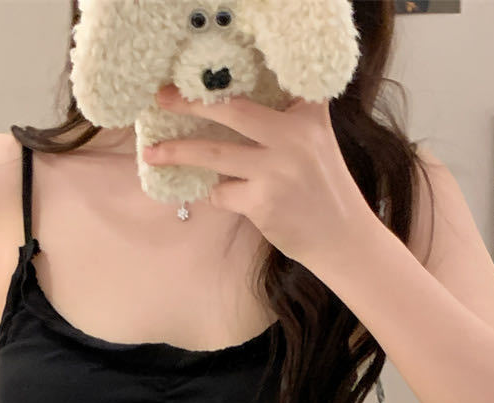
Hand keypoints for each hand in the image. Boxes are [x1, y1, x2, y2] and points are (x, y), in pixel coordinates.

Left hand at [142, 83, 368, 267]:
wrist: (342, 237)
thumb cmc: (324, 190)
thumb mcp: (317, 142)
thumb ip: (291, 119)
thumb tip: (236, 108)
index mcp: (307, 115)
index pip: (265, 86)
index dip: (227, 81)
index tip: (196, 75)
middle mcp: (292, 137)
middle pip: (232, 110)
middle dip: (191, 104)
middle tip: (162, 99)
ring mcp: (275, 171)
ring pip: (214, 153)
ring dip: (178, 153)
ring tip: (152, 153)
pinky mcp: (262, 202)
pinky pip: (221, 192)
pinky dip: (213, 192)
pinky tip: (213, 193)